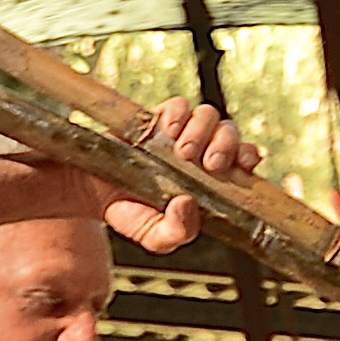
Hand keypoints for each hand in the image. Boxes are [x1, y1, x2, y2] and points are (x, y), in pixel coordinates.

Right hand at [103, 98, 256, 253]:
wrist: (91, 193)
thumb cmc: (131, 214)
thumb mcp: (155, 235)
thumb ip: (177, 232)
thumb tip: (187, 205)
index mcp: (211, 178)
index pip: (243, 159)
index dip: (248, 157)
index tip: (243, 165)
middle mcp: (200, 151)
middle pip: (230, 132)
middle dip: (226, 144)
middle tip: (209, 163)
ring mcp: (179, 132)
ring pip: (208, 115)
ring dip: (202, 131)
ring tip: (181, 151)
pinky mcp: (156, 118)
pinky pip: (178, 105)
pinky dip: (178, 114)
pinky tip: (165, 132)